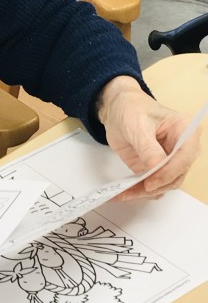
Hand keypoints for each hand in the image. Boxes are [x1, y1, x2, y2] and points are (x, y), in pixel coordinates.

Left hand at [96, 76, 200, 200]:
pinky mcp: (156, 169)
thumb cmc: (131, 109)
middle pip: (177, 175)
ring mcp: (169, 160)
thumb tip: (156, 167)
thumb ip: (147, 147)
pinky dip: (139, 191)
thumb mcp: (137, 125)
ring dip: (145, 192)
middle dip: (156, 186)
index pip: (184, 157)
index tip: (150, 182)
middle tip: (133, 191)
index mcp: (185, 130)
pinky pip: (153, 185)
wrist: (117, 109)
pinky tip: (124, 192)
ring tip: (124, 193)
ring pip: (165, 184)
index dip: (169, 172)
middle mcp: (182, 148)